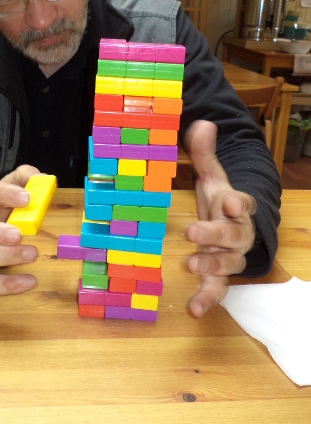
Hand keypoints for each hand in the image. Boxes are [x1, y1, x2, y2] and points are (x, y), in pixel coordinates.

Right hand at [0, 165, 39, 295]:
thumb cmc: (7, 207)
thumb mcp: (15, 186)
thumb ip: (27, 177)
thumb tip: (42, 179)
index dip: (1, 193)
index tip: (26, 198)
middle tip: (17, 234)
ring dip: (2, 256)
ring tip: (30, 254)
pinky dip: (5, 285)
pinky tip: (28, 281)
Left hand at [184, 120, 255, 316]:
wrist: (230, 226)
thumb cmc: (218, 200)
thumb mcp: (211, 177)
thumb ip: (205, 154)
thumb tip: (202, 123)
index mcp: (236, 206)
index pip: (243, 203)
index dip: (238, 203)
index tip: (229, 200)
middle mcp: (237, 233)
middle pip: (233, 235)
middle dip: (215, 234)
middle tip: (193, 232)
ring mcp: (229, 257)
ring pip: (228, 264)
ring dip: (211, 265)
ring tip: (190, 264)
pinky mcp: (218, 275)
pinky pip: (218, 289)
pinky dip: (208, 299)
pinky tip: (194, 309)